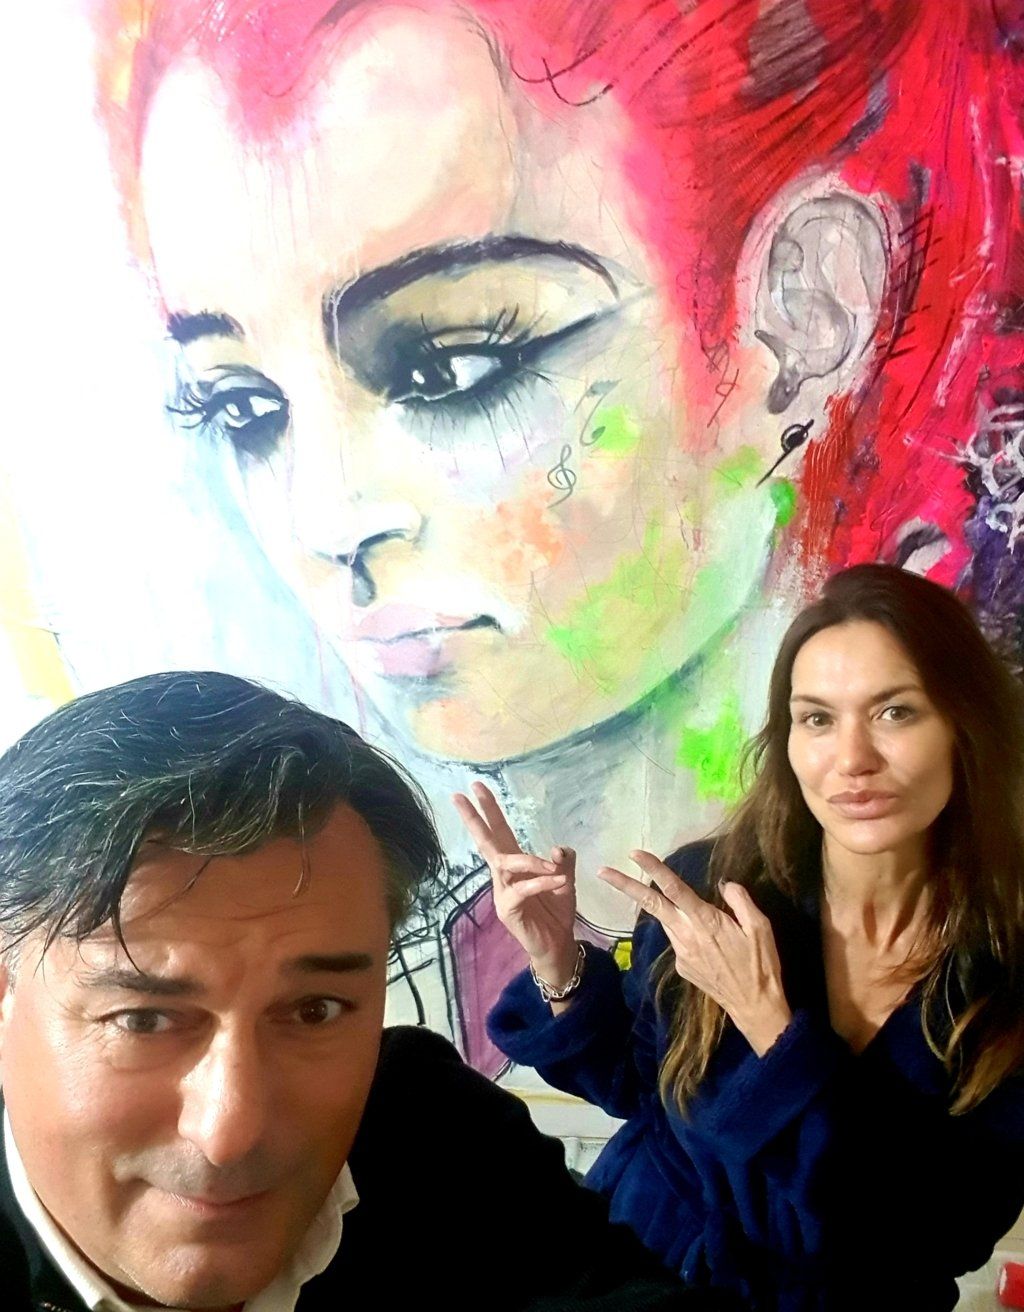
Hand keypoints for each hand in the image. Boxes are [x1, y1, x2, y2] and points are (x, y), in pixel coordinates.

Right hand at [453, 782, 577, 984]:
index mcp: (514, 865)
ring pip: (504, 865)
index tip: (476, 786)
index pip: (499, 831)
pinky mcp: (508, 910)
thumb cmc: (556, 911)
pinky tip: (558, 882)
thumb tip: (557, 848)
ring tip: (549, 865)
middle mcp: (503, 875)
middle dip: (474, 818)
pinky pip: (522, 890)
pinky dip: (541, 884)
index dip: (489, 810)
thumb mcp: (565, 881)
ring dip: (527, 860)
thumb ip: (563, 862)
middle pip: (486, 842)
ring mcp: (502, 892)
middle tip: (461, 795)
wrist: (557, 945)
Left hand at [598, 853, 791, 1055]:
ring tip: (669, 901)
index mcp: (706, 921)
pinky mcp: (681, 966)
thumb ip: (740, 901)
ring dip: (660, 907)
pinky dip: (684, 930)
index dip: (654, 869)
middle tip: (602, 871)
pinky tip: (707, 942)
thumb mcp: (761, 928)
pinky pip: (678, 939)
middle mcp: (687, 935)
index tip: (635, 854)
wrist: (754, 1006)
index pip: (675, 889)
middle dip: (625, 886)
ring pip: (665, 921)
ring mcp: (681, 953)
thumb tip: (724, 884)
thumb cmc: (761, 965)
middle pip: (651, 904)